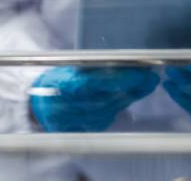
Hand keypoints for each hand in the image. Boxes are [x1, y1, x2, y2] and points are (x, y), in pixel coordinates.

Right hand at [29, 65, 158, 131]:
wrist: (39, 105)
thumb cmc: (55, 81)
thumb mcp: (69, 68)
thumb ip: (92, 68)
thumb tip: (124, 61)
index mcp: (64, 86)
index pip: (98, 82)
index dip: (122, 79)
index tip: (143, 73)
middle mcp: (70, 106)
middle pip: (109, 98)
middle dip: (133, 88)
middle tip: (151, 78)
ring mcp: (76, 121)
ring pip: (110, 109)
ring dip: (129, 97)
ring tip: (145, 84)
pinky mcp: (82, 130)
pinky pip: (106, 118)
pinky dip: (118, 106)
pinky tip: (128, 96)